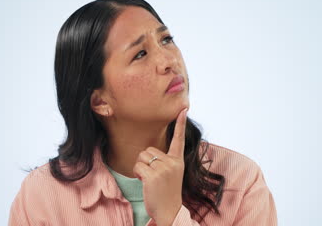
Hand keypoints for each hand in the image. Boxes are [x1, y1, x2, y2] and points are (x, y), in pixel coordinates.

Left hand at [133, 108, 187, 225]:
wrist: (169, 211)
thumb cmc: (167, 192)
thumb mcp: (172, 174)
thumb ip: (165, 161)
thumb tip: (149, 153)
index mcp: (178, 160)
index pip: (179, 139)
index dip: (181, 124)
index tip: (184, 109)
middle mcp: (172, 162)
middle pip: (149, 150)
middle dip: (146, 162)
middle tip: (153, 177)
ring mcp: (163, 168)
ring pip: (142, 157)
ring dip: (141, 168)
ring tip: (150, 180)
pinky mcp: (153, 175)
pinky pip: (137, 166)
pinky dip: (137, 174)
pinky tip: (145, 183)